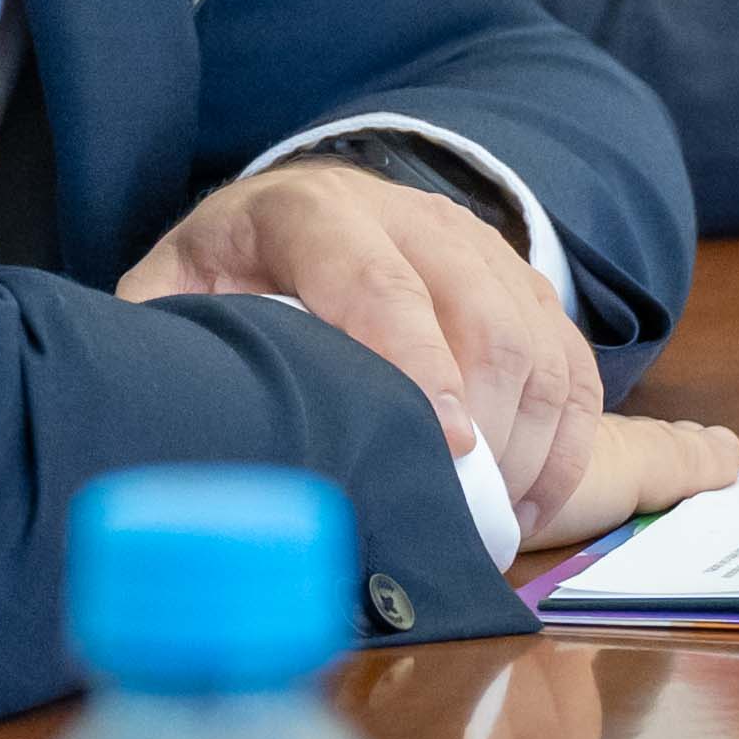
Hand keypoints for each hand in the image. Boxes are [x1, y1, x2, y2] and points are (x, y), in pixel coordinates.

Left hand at [119, 161, 734, 546]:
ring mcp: (474, 244)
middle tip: (466, 518)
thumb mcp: (171, 295)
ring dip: (532, 444)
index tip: (446, 447)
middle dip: (489, 427)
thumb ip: (167, 348)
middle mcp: (405, 215)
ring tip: (496, 525)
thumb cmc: (225, 277)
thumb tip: (166, 435)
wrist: (291, 216)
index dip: (415, 365)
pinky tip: (529, 502)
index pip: (375, 282)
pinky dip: (566, 440)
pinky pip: (571, 360)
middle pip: (479, 315)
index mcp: (307, 214)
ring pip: (537, 340)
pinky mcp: (520, 282)